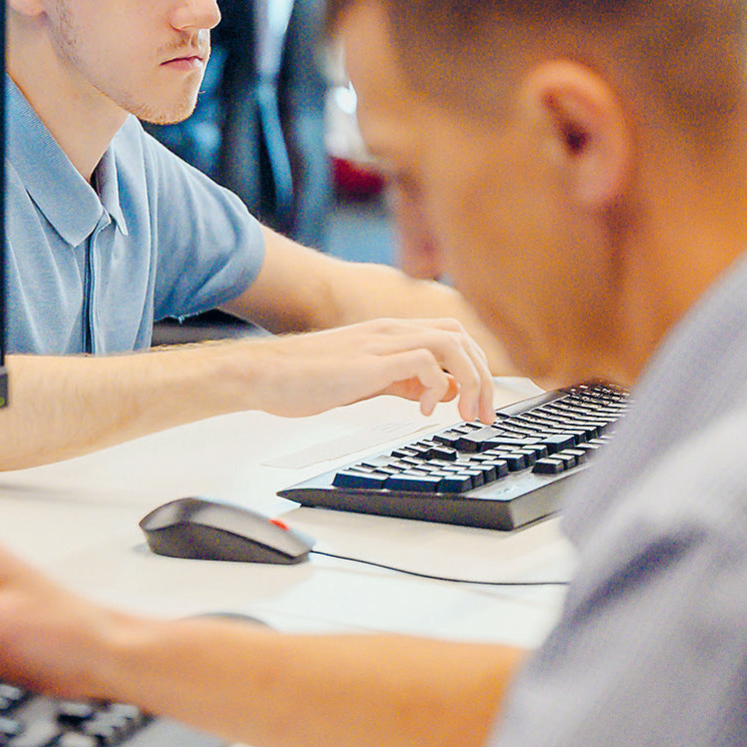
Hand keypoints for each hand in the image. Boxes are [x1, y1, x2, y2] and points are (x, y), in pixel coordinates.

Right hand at [233, 317, 494, 422]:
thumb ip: (400, 381)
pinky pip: (424, 362)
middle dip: (483, 377)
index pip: (453, 336)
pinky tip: (422, 410)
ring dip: (470, 380)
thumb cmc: (303, 378)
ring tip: (464, 414)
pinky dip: (435, 387)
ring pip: (452, 344)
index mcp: (391, 334)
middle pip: (462, 336)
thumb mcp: (364, 379)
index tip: (477, 405)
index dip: (476, 368)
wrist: (263, 374)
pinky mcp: (370, 361)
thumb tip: (434, 392)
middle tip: (481, 415)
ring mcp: (381, 343)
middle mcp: (391, 332)